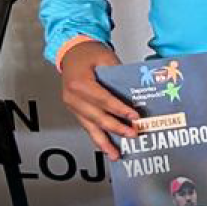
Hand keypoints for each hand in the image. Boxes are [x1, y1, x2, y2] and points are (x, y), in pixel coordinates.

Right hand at [58, 40, 133, 158]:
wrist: (72, 52)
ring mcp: (72, 105)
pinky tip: (105, 146)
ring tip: (115, 154)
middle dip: (116, 128)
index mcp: (79, 83)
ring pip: (89, 126)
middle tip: (132, 134)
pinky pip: (87, 125)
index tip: (134, 117)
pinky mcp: (75, 109)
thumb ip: (119, 75)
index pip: (103, 100)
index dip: (120, 110)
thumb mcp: (106, 58)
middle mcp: (72, 97)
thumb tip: (134, 94)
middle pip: (96, 116)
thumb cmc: (87, 53)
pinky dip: (97, 136)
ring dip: (103, 141)